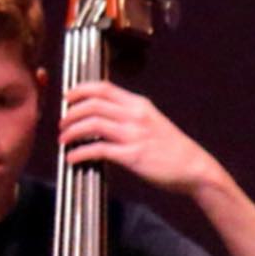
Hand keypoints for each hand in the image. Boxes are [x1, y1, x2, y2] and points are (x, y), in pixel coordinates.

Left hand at [59, 81, 219, 194]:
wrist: (193, 167)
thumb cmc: (171, 148)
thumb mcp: (151, 121)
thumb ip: (128, 116)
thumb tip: (101, 118)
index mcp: (138, 104)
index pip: (103, 88)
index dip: (80, 90)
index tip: (67, 97)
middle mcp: (135, 115)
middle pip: (93, 104)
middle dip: (71, 113)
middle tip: (61, 123)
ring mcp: (133, 135)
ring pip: (92, 124)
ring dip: (72, 131)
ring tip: (63, 140)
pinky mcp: (132, 156)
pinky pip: (98, 149)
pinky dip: (80, 153)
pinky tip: (72, 159)